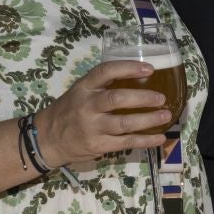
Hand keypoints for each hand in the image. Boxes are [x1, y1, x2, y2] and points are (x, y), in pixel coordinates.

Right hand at [31, 60, 171, 166]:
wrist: (47, 139)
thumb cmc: (70, 110)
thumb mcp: (81, 91)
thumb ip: (103, 85)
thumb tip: (140, 77)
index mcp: (84, 87)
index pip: (105, 72)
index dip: (128, 68)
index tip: (149, 68)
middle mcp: (87, 106)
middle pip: (117, 99)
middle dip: (142, 98)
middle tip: (161, 98)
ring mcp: (92, 127)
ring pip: (124, 123)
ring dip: (148, 120)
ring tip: (166, 116)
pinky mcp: (98, 145)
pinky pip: (126, 142)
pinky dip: (145, 140)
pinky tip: (160, 138)